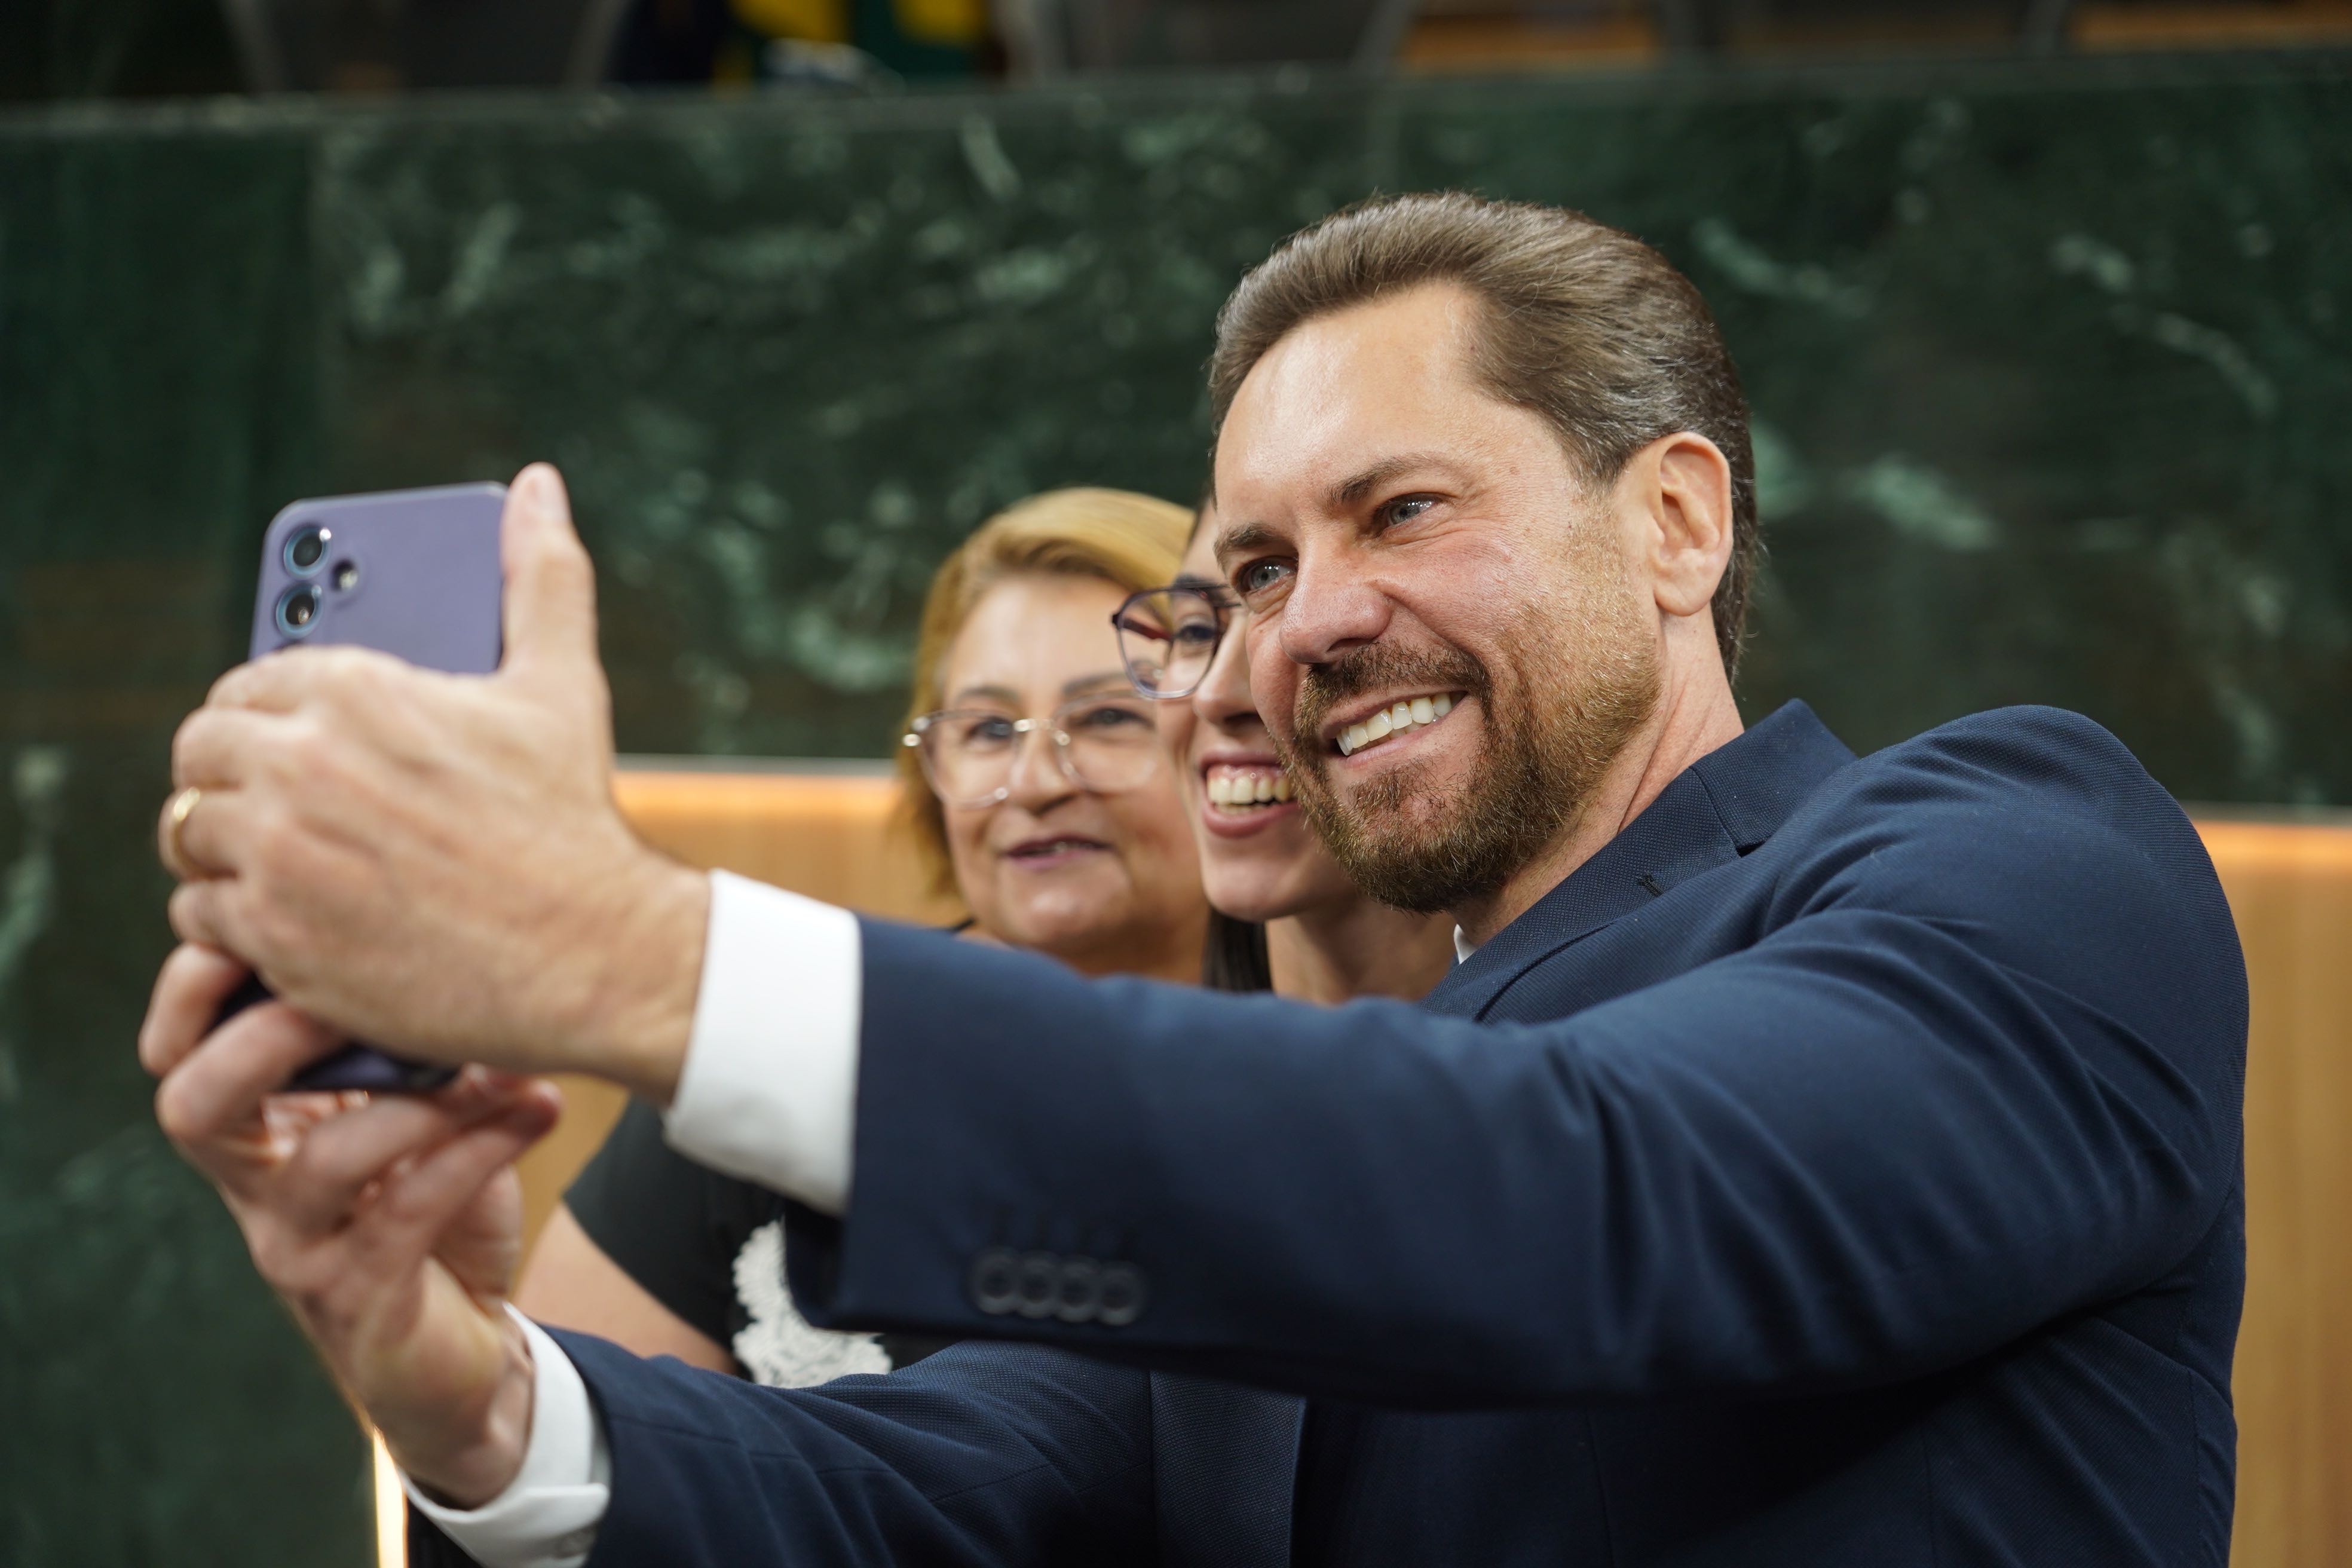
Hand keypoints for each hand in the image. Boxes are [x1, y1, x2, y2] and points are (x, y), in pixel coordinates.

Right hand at [141, 943, 561, 1504]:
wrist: (466, 1348)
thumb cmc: (433, 1206)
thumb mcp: (420, 1111)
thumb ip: (412, 1040)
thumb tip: (458, 933)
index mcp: (254, 1131)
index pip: (179, 1051)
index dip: (195, 987)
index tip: (271, 916)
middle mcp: (253, 1189)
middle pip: (194, 1105)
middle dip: (266, 1036)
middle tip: (357, 992)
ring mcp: (297, 1249)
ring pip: (322, 1160)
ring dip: (421, 1098)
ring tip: (504, 1065)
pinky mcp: (359, 1300)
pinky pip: (409, 1209)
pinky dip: (480, 1149)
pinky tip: (540, 1108)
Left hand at [159, 464, 708, 1102]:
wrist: (593, 954)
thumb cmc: (573, 820)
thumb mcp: (563, 684)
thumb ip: (539, 576)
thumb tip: (536, 487)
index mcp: (357, 690)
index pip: (241, 686)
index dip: (258, 715)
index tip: (279, 740)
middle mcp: (304, 764)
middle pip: (199, 755)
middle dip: (230, 777)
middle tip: (271, 803)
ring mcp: (281, 854)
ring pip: (187, 833)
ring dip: (222, 848)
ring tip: (276, 861)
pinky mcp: (274, 935)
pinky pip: (197, 914)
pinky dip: (232, 919)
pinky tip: (289, 918)